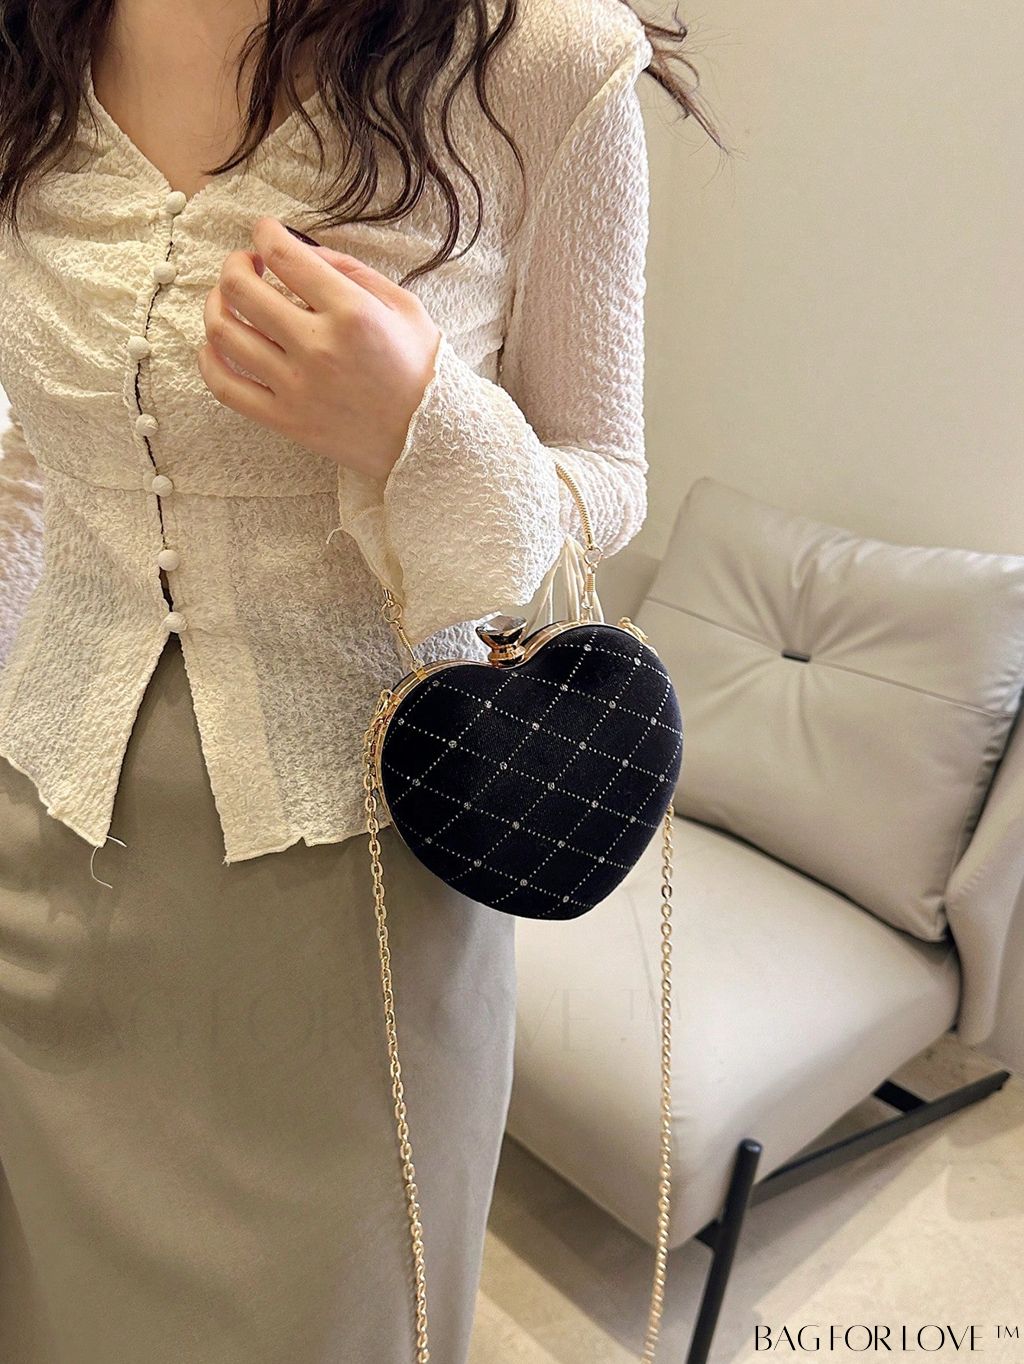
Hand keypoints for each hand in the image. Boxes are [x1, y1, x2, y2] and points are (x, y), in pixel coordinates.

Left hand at [197, 216, 441, 480]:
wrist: (431, 438)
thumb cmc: (421, 369)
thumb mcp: (402, 305)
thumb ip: (350, 270)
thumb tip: (301, 249)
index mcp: (351, 313)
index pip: (283, 255)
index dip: (264, 232)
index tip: (265, 231)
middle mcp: (318, 347)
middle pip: (240, 288)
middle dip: (235, 263)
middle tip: (247, 265)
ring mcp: (296, 387)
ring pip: (224, 332)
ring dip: (216, 304)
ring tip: (229, 300)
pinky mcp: (285, 420)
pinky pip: (225, 386)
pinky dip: (209, 359)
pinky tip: (216, 344)